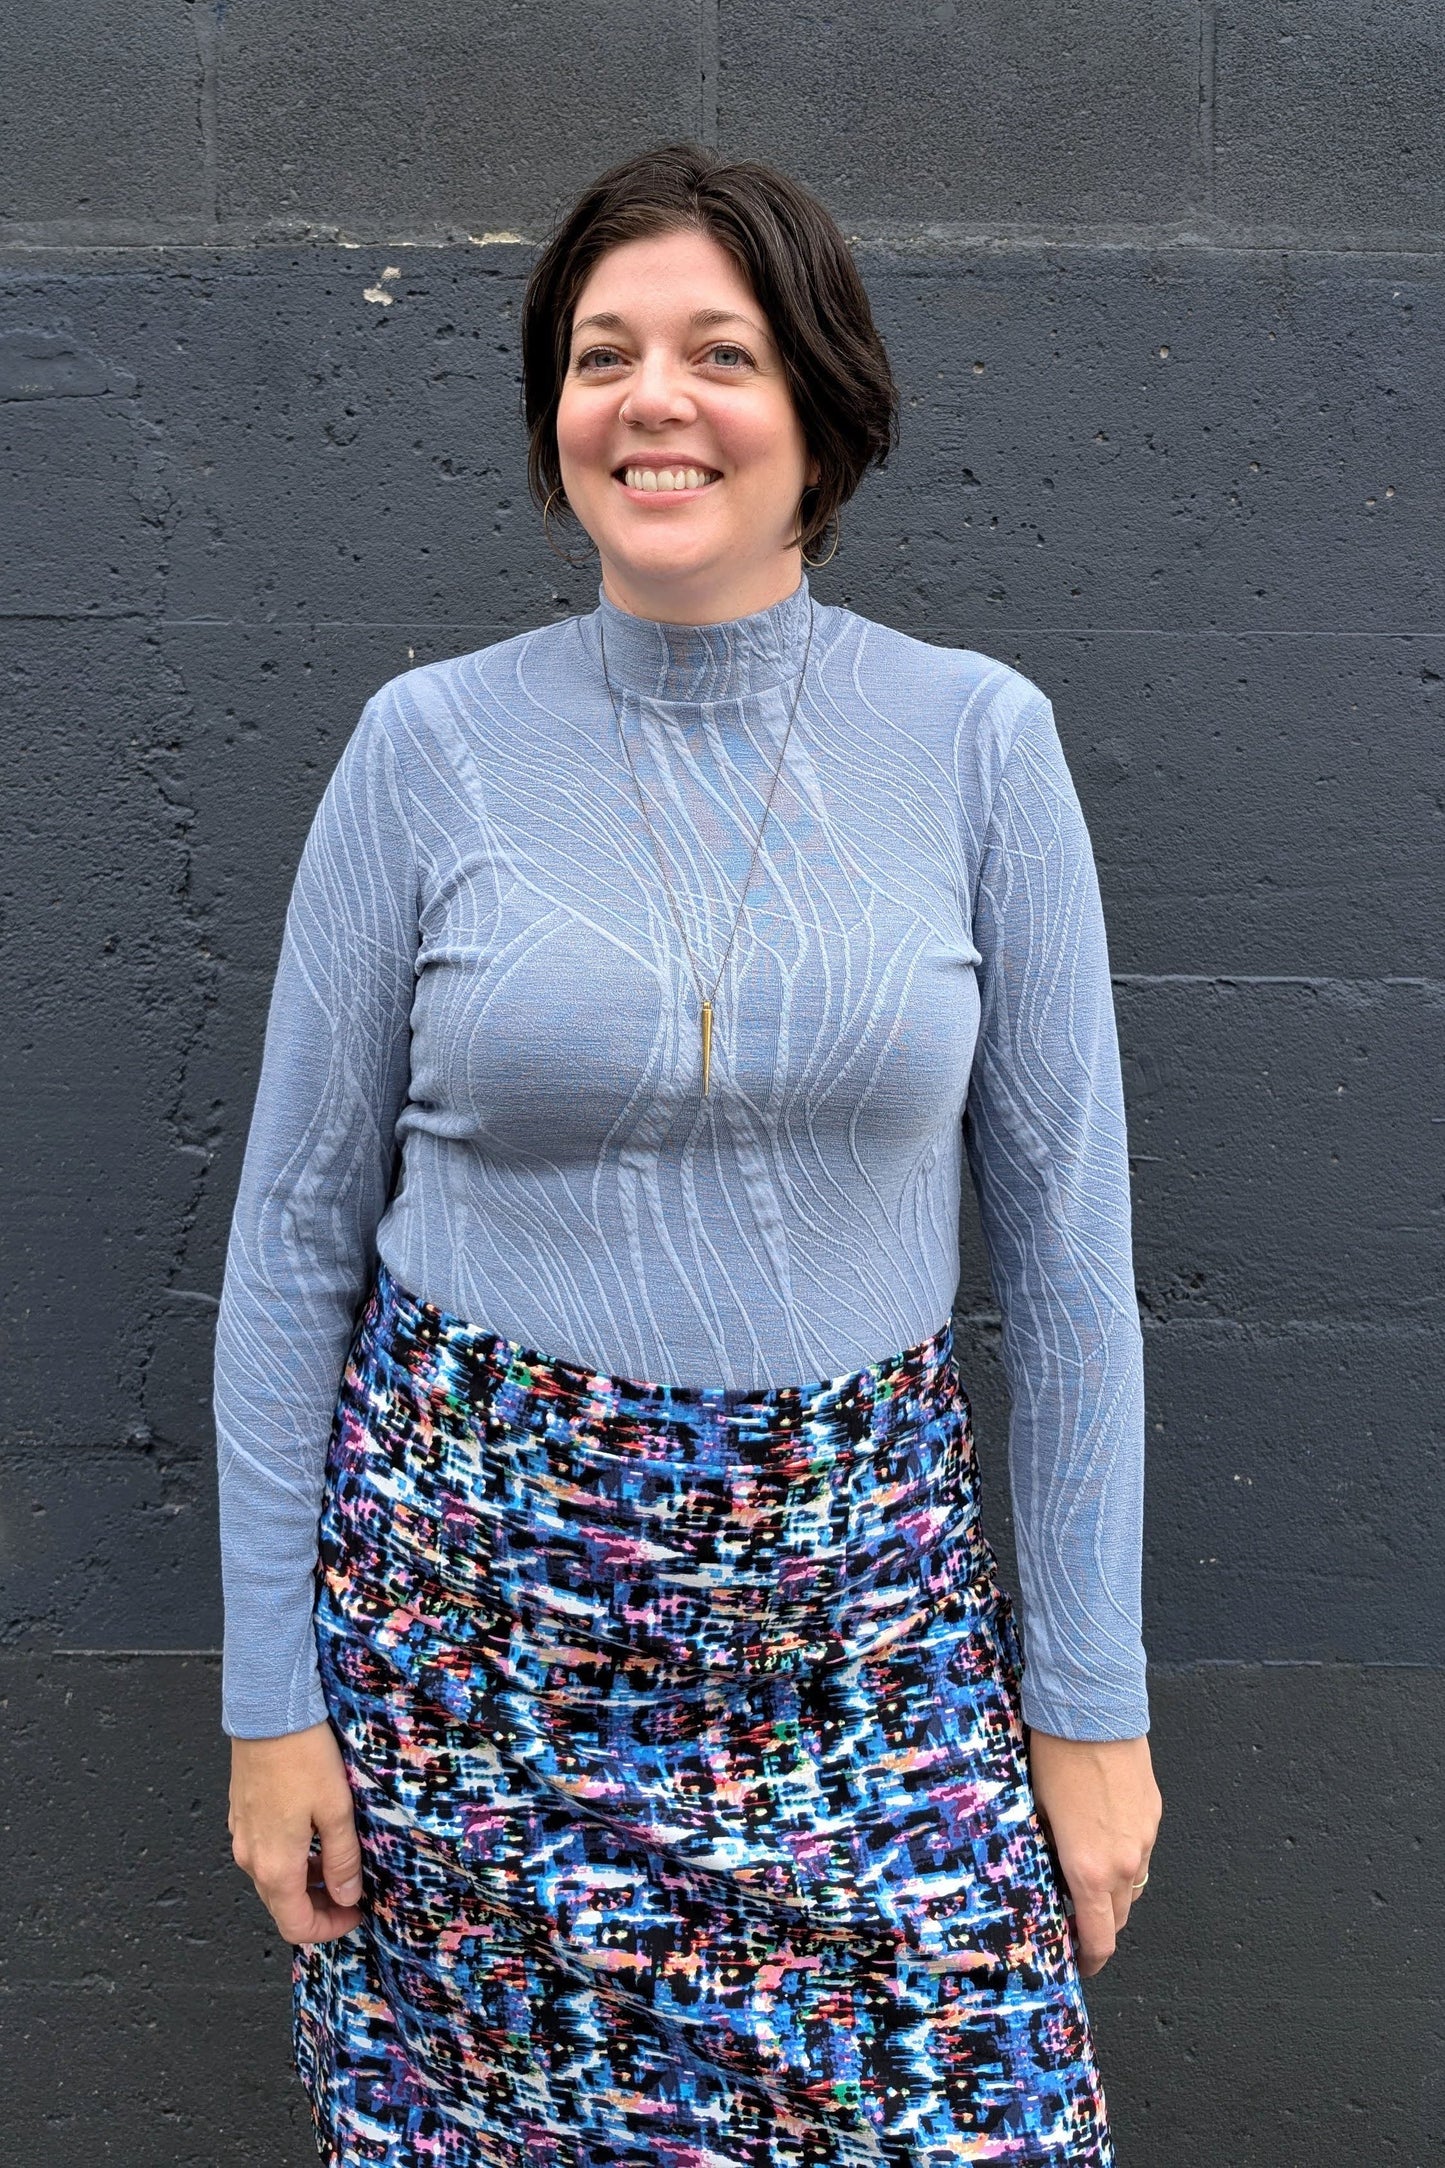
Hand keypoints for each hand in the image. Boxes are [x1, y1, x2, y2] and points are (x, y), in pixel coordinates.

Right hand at [228, 1717, 364, 1944]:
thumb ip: (342, 1860)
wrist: (267, 1712)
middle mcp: (250, 1858)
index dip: (328, 1929)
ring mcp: (241, 1836)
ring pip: (272, 1880)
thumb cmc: (303, 1757)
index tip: (356, 1914)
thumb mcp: (337, 1809)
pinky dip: (289, 1859)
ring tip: (336, 1861)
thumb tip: (347, 1897)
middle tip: (351, 1892)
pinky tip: (312, 1836)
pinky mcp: (241, 1816)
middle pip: (281, 1906)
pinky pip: (264, 1853)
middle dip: (318, 1908)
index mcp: (275, 1865)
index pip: (295, 1925)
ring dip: (304, 1883)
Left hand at [1025, 1728, 1161, 1977]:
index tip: (1080, 1964)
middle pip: (1121, 1917)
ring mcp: (1144, 1838)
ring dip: (1116, 1891)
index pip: (1101, 1937)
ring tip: (1088, 1876)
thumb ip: (1048, 1852)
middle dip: (1101, 1925)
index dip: (1091, 1959)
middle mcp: (1124, 1862)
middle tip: (1077, 1920)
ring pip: (1135, 1883)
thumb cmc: (1054, 1758)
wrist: (1093, 1710)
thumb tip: (1047, 1872)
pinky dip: (1125, 1856)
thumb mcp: (1036, 1811)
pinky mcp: (1153, 1813)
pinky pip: (1141, 1849)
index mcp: (1089, 1869)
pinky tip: (1102, 1835)